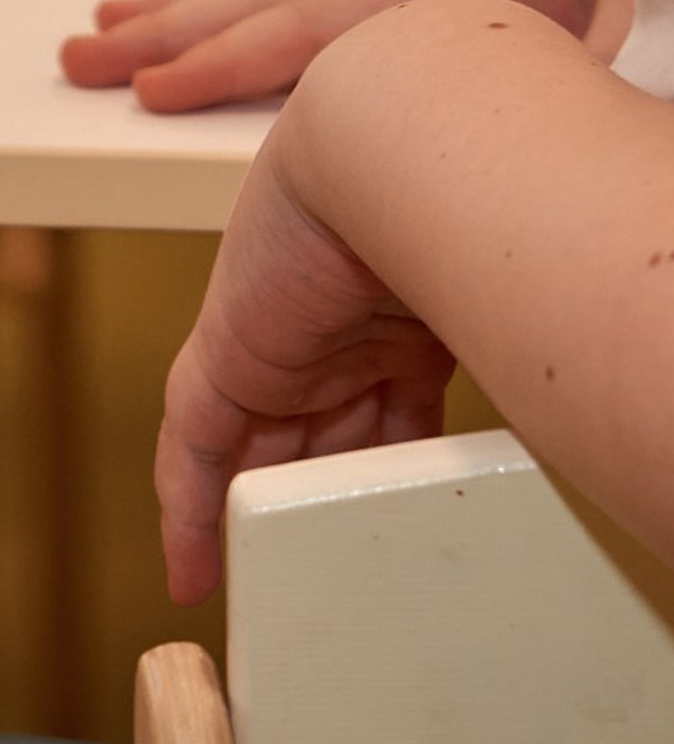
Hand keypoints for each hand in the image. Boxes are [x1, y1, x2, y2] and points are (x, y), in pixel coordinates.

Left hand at [156, 89, 452, 602]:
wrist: (386, 154)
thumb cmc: (453, 210)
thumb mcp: (482, 319)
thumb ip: (493, 372)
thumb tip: (555, 427)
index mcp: (392, 322)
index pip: (381, 414)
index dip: (378, 464)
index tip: (384, 514)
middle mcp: (329, 335)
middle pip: (319, 440)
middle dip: (319, 502)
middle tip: (327, 575)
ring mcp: (274, 342)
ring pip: (261, 451)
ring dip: (264, 519)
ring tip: (273, 589)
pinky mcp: (226, 354)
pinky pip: (194, 445)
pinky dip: (188, 508)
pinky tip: (192, 568)